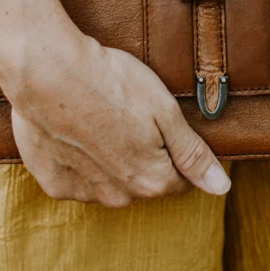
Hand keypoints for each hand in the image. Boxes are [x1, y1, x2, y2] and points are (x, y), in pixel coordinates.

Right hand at [0, 21, 231, 206]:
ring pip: (111, 182)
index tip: (164, 125)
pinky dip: (80, 158)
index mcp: (152, 181)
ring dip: (111, 159)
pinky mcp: (52, 182)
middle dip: (145, 155)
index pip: (181, 181)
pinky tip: (77, 128)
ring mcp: (83, 192)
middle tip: (131, 115)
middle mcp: (119, 197)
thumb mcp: (165, 111)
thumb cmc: (112, 83)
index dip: (178, 152)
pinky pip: (78, 177)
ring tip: (102, 118)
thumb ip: (193, 154)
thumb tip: (221, 187)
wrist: (47, 72)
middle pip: (144, 182)